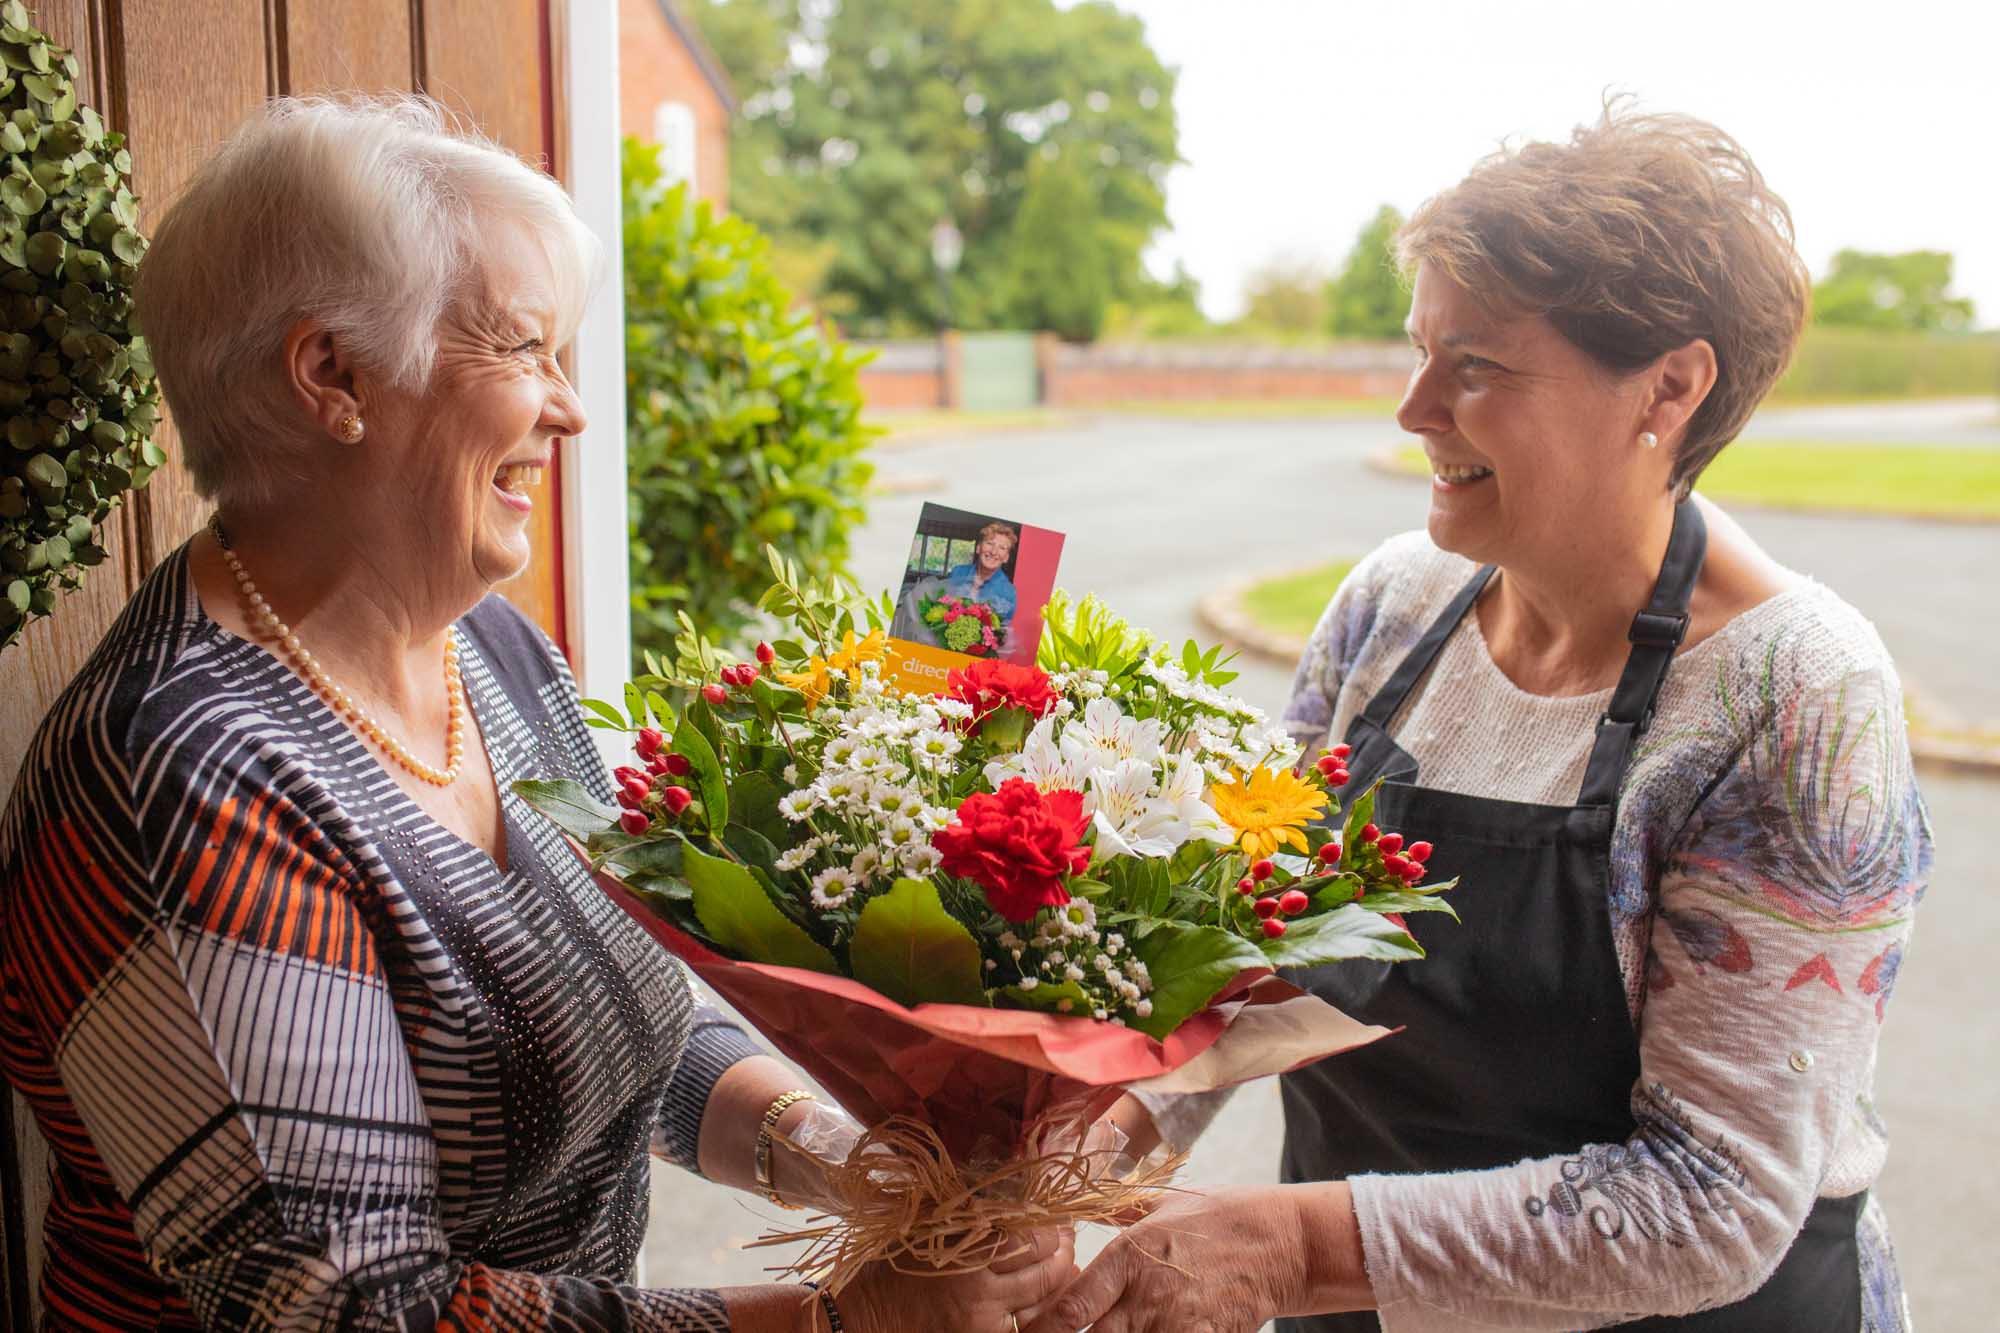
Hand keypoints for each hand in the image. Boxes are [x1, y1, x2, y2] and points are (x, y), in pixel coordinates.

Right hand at [842, 1227, 1077, 1332]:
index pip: (1030, 1235)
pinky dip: (1043, 1309)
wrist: (870, 1315)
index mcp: (963, 1250)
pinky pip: (1027, 1325)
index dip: (1051, 1225)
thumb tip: (1018, 1201)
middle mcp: (979, 1288)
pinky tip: (1049, 1296)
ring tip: (1064, 1263)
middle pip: (1045, 1268)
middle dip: (1063, 1250)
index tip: (1055, 1216)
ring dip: (1061, 1279)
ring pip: (1044, 1299)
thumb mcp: (929, 1226)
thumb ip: (970, 1211)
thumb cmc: (897, 1264)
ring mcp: (983, 1321)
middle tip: (1066, 1237)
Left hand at [1022, 1185, 1367, 1332]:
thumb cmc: (1220, 1216)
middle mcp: (1146, 1295)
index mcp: (1128, 1256)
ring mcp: (1176, 1324)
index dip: (1044, 1329)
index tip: (1030, 1332)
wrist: (1283, 1241)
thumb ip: (1121, 1211)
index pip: (1070, 1309)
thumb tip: (1088, 1203)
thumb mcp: (1163, 1205)